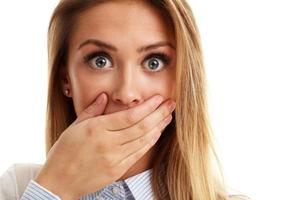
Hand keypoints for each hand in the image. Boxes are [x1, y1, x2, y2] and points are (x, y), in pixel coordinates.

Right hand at [34, 93, 174, 199]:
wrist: (59, 182)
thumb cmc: (64, 152)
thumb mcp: (74, 127)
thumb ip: (92, 110)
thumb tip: (105, 96)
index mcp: (97, 129)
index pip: (130, 116)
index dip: (148, 106)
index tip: (158, 98)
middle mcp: (108, 143)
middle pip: (141, 127)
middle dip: (159, 114)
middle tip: (171, 104)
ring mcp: (115, 158)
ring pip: (144, 140)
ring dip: (158, 127)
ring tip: (168, 117)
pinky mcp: (118, 170)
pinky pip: (139, 153)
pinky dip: (150, 142)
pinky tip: (157, 133)